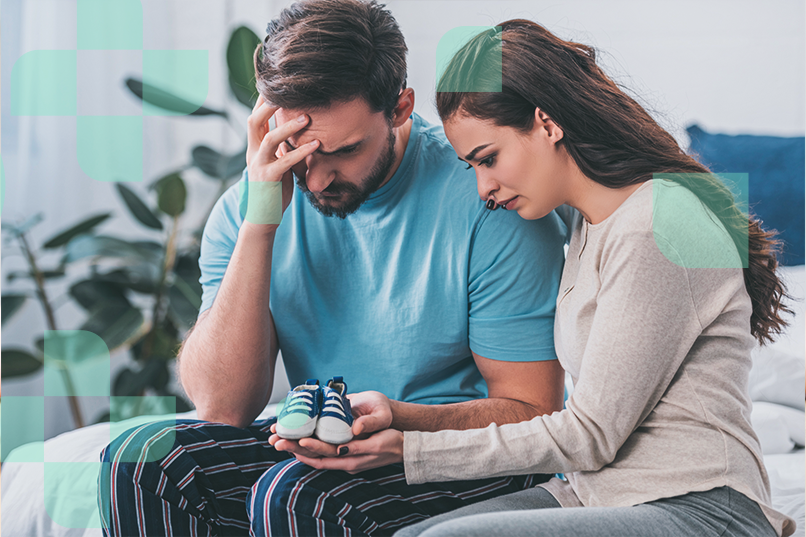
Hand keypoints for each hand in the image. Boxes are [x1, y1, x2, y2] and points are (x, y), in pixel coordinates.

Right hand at [245, 95, 318, 214]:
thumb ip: (281, 145)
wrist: (263, 216)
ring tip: (307, 118)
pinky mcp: (268, 179)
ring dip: (288, 127)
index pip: (256, 117)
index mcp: (254, 146)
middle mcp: (253, 152)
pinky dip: (301, 152)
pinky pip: (284, 162)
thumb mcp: (277, 161)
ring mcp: (259, 165)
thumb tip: (295, 127)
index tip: (276, 83)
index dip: (263, 99)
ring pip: (269, 139)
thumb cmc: (274, 187)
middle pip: (254, 121)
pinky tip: (317, 145)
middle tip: (287, 92)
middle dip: (268, 105)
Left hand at [267, 390, 393, 457]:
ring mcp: (345, 456)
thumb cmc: (392, 443)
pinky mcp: (347, 449)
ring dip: (300, 447)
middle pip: (314, 457)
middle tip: (277, 441)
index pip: (322, 458)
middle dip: (295, 449)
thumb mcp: (376, 445)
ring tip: (284, 439)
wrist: (405, 447)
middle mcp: (344, 461)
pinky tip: (304, 436)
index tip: (293, 440)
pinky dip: (313, 444)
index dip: (306, 450)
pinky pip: (325, 448)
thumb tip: (339, 447)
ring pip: (317, 453)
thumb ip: (357, 447)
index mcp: (349, 461)